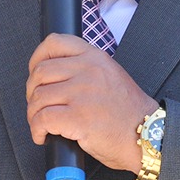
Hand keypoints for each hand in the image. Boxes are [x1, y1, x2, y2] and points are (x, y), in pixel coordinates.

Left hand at [26, 33, 156, 171]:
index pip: (54, 42)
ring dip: (34, 114)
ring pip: (39, 97)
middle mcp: (88, 70)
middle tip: (38, 106)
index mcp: (95, 57)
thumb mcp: (111, 76)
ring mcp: (82, 93)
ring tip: (42, 125)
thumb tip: (54, 78)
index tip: (34, 74)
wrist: (147, 135)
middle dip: (32, 92)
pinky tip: (44, 136)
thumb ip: (86, 70)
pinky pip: (42, 119)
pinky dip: (37, 130)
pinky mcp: (77, 117)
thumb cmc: (128, 113)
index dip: (37, 58)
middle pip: (40, 72)